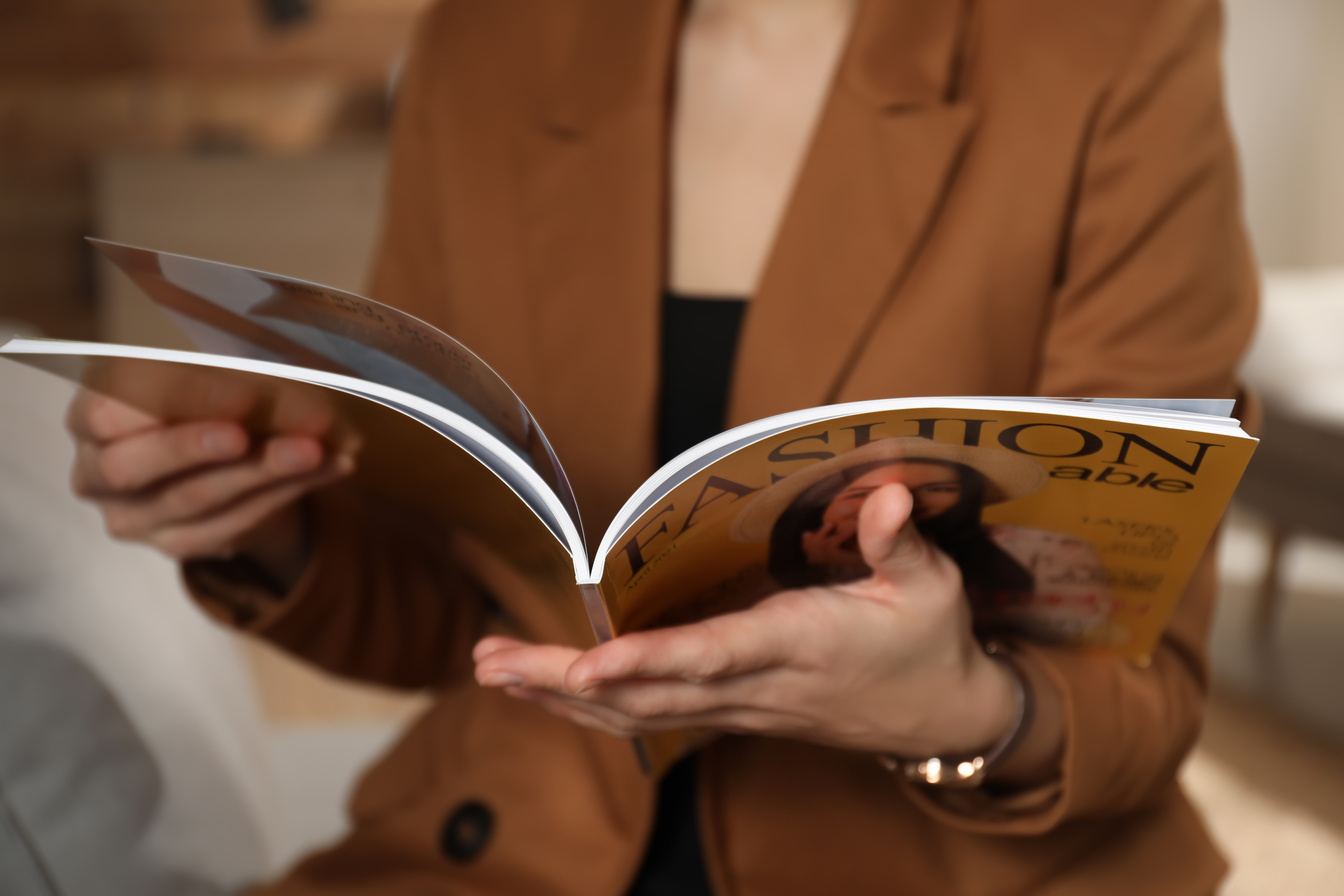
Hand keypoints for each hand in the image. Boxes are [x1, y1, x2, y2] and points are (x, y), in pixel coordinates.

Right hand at [67, 385, 353, 587]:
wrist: (218, 457)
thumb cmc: (199, 396)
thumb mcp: (197, 369)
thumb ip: (213, 361)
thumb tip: (267, 354)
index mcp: (89, 415)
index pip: (108, 411)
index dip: (171, 403)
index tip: (238, 393)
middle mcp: (97, 472)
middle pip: (137, 466)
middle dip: (201, 447)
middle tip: (254, 430)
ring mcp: (134, 516)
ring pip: (197, 497)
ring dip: (264, 470)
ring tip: (316, 447)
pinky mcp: (177, 542)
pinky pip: (234, 522)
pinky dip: (288, 491)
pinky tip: (330, 465)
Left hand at [475, 483, 1020, 760]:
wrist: (944, 717)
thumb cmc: (932, 642)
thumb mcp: (931, 586)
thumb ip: (897, 540)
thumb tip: (884, 490)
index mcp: (801, 646)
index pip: (714, 658)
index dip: (650, 662)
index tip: (588, 662)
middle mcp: (758, 685)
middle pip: (648, 694)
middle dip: (564, 682)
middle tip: (490, 659)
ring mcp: (741, 707)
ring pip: (638, 714)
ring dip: (563, 698)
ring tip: (495, 670)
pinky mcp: (734, 711)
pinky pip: (653, 718)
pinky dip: (595, 707)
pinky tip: (551, 690)